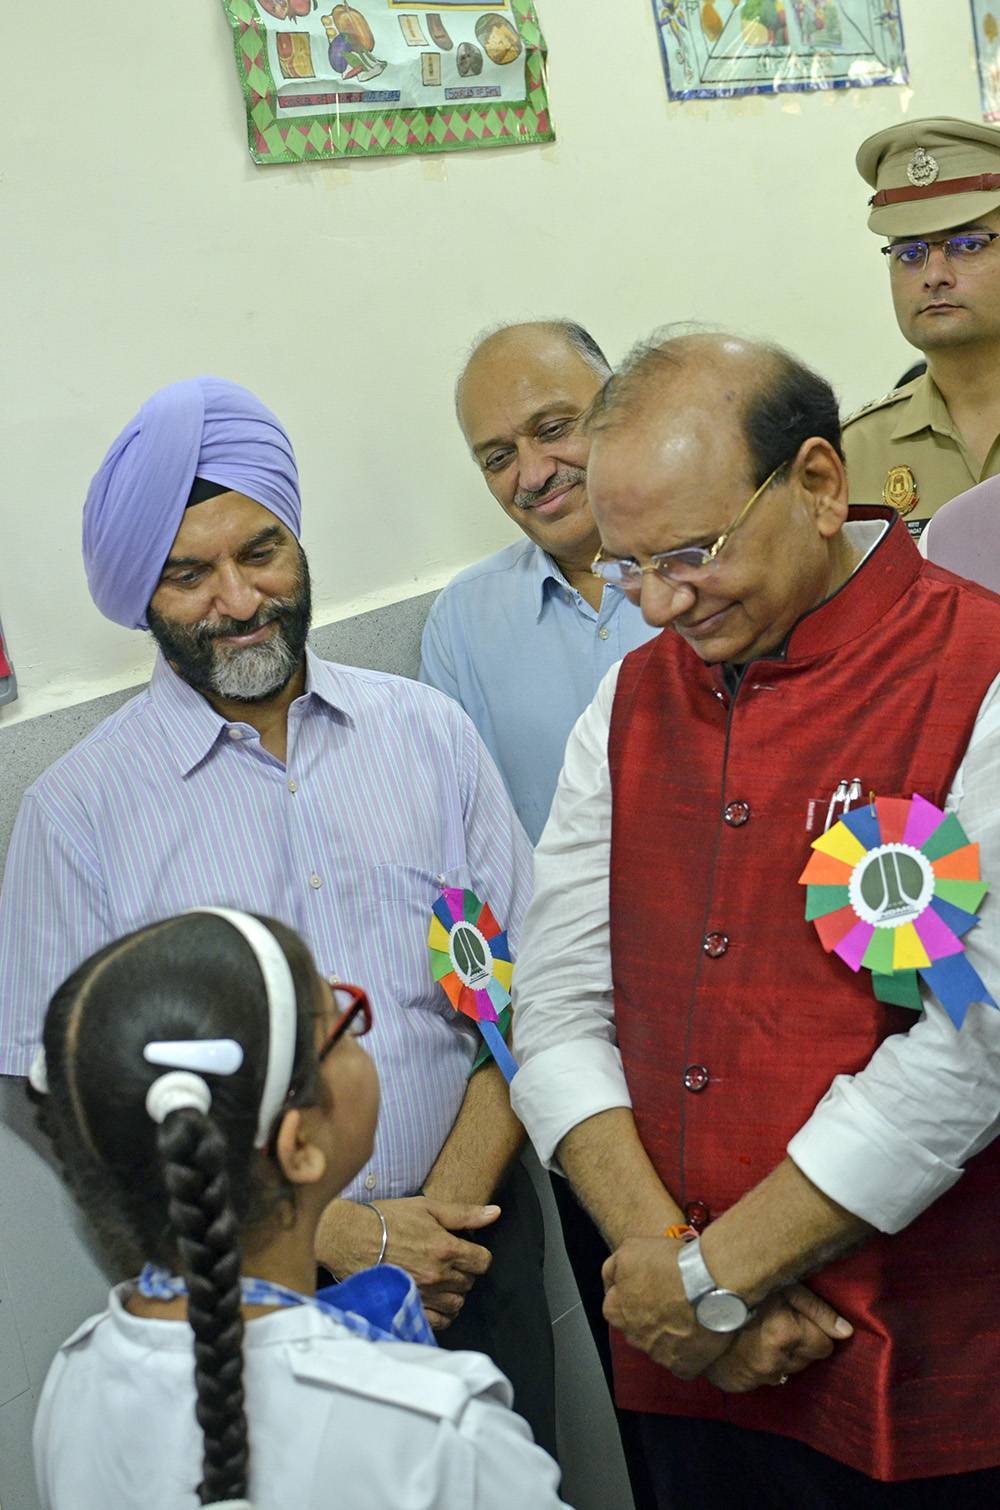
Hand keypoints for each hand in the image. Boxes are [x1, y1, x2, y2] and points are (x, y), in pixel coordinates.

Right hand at [315, 1196, 499, 1329]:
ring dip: (453, 1294)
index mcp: (446, 1248)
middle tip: (448, 1262)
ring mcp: (423, 1294)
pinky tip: (433, 1301)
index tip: (465, 1250)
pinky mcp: (407, 1306)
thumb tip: (495, 1213)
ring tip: (440, 1281)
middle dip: (464, 1272)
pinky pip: (437, 1322)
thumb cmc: (387, 1219)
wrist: (349, 1238)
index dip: (477, 1255)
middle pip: (469, 1283)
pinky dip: (441, 1315)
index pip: (483, 1261)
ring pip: (456, 1304)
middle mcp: (438, 1275)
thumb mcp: (427, 1207)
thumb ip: (463, 1213)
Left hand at [602, 1238, 729, 1379]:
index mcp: (616, 1311)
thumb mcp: (630, 1248)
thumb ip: (613, 1267)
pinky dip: (688, 1350)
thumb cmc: (670, 1266)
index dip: (633, 1290)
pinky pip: (682, 1360)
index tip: (649, 1283)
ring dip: (670, 1331)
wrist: (710, 1286)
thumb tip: (612, 1280)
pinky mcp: (682, 1367)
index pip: (616, 1304)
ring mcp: (658, 1355)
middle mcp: (633, 1337)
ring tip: (690, 1311)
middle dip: (650, 1314)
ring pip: (660, 1343)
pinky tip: (699, 1331)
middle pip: (638, 1325)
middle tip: (671, 1296)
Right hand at [705, 1284, 852, 1393]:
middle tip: (777, 1321)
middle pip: (807, 1361)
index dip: (813, 1329)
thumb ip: (819, 1310)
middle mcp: (772, 1362)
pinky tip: (748, 1346)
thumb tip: (846, 1333)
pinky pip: (762, 1380)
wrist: (697, 1296)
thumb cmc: (746, 1285)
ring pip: (786, 1372)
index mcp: (785, 1335)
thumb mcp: (786, 1286)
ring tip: (761, 1331)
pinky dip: (760, 1365)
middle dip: (799, 1343)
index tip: (796, 1316)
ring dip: (780, 1356)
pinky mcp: (736, 1385)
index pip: (824, 1346)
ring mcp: (753, 1377)